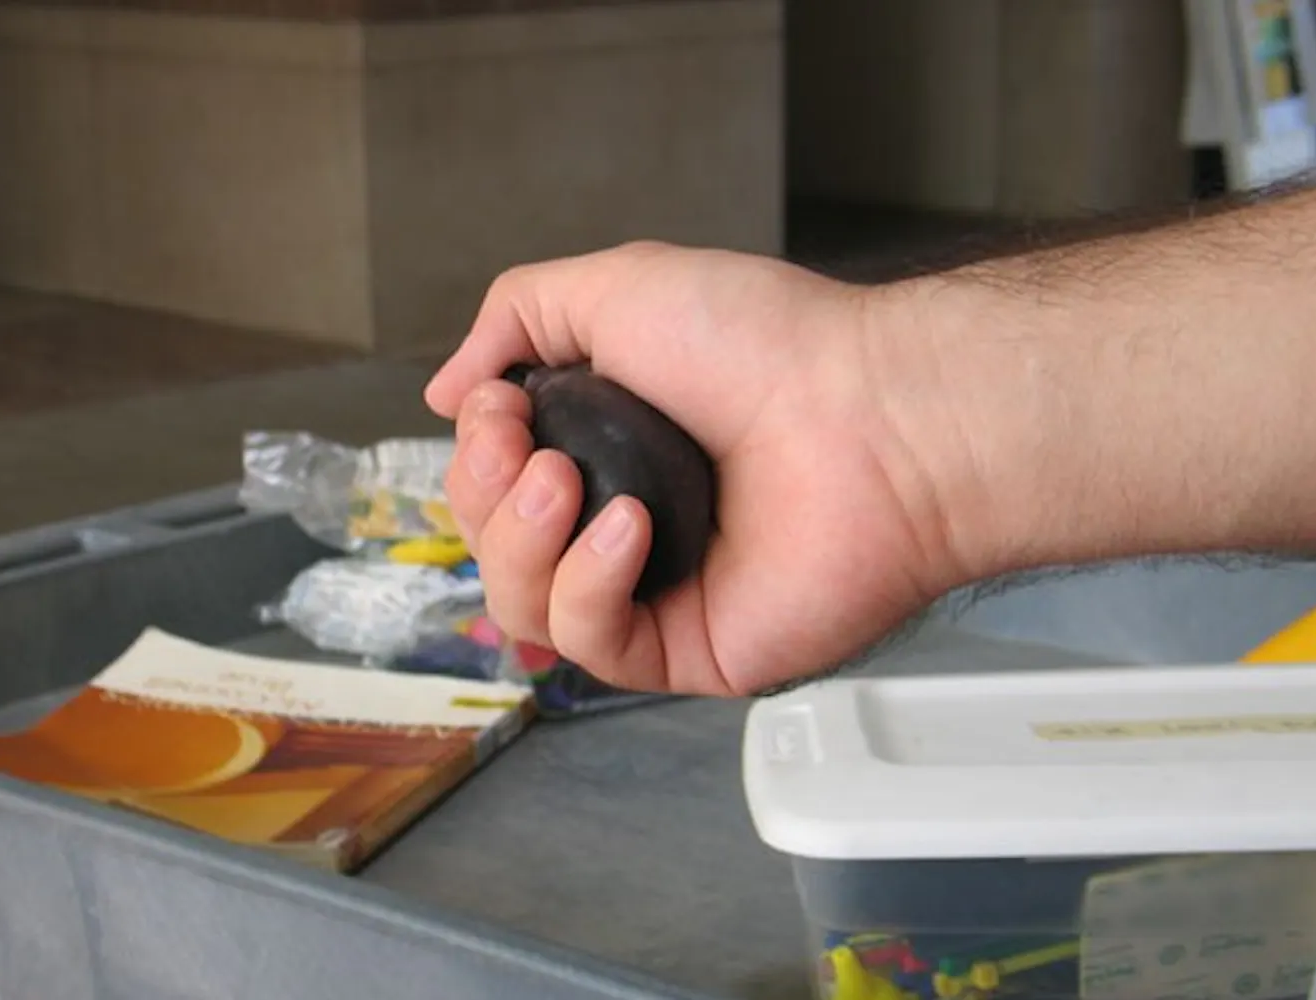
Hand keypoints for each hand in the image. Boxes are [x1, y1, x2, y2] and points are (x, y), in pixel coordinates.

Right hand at [424, 241, 968, 695]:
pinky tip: (629, 530)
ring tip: (570, 484)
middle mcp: (620, 523)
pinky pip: (593, 644)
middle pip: (491, 549)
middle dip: (483, 495)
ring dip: (522, 542)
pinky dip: (589, 585)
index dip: (473, 455)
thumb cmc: (765, 344)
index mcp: (604, 447)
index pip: (491, 485)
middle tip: (524, 444)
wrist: (869, 412)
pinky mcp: (687, 649)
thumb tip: (446, 394)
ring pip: (523, 607)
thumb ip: (516, 317)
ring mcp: (653, 592)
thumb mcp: (616, 288)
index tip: (500, 407)